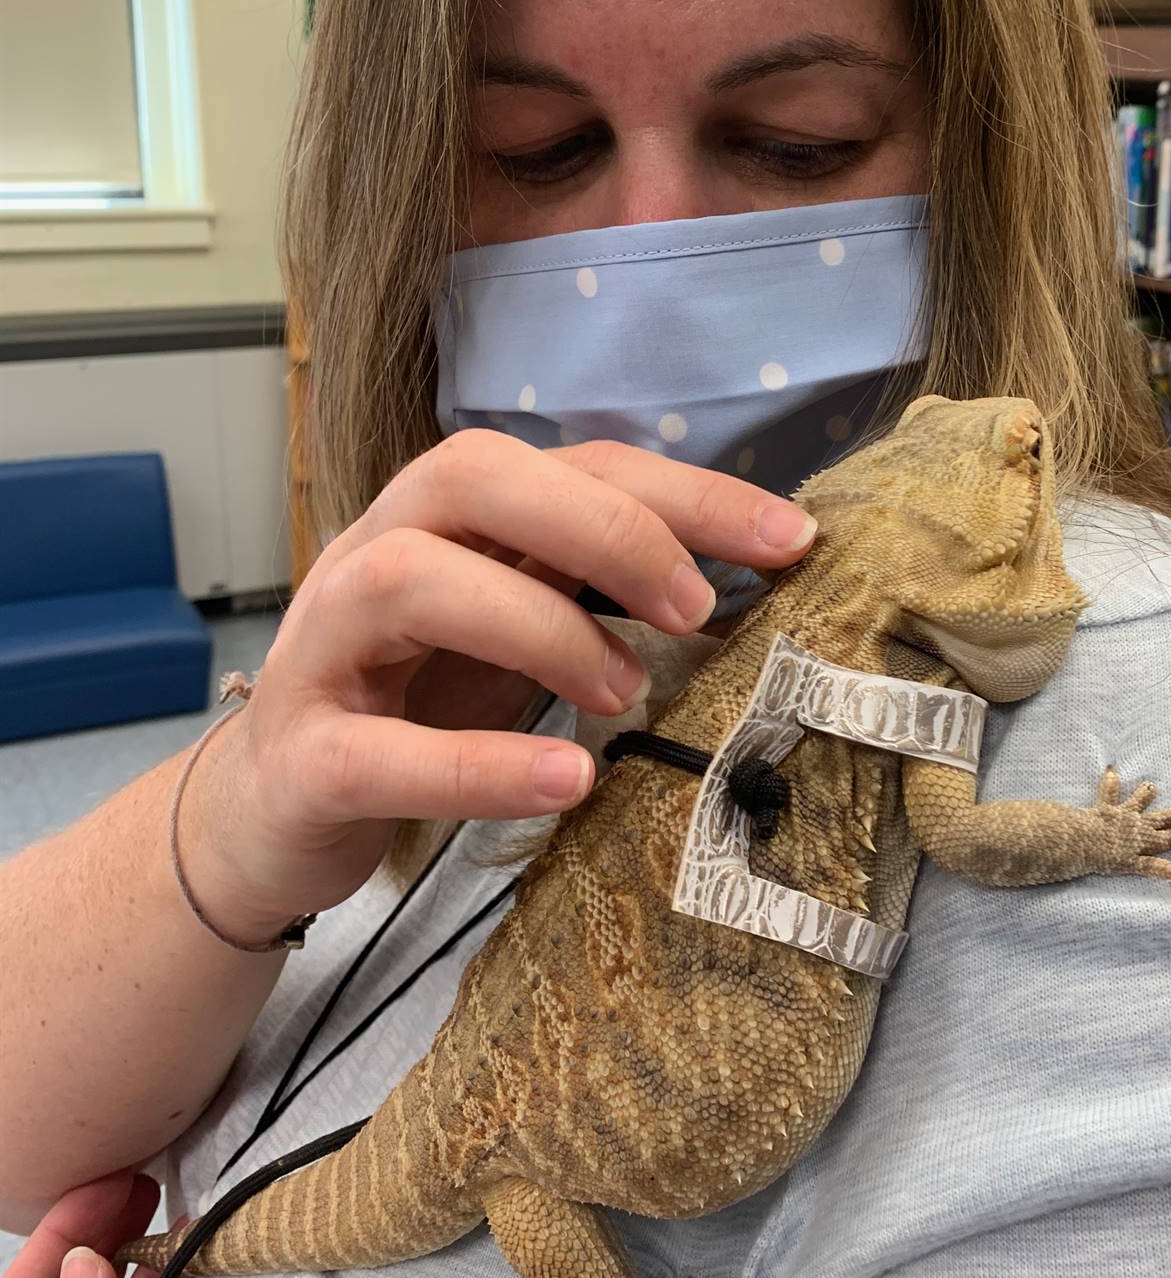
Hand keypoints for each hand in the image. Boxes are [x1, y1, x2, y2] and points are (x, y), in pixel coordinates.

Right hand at [188, 433, 816, 939]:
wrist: (270, 812)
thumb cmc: (412, 703)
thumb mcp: (510, 628)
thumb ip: (591, 588)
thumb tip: (739, 582)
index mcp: (444, 518)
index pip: (569, 465)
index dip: (684, 492)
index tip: (793, 540)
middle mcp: (374, 553)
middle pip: (472, 478)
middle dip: (603, 529)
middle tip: (697, 610)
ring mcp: (324, 650)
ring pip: (408, 581)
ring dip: (538, 624)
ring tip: (626, 690)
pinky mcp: (299, 758)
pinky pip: (375, 751)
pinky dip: (478, 763)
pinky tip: (566, 780)